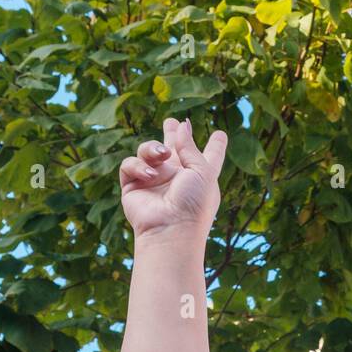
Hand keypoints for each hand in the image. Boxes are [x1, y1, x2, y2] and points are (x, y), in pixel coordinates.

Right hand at [119, 116, 227, 243]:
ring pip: (148, 150)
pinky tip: (149, 176)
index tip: (221, 135)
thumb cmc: (194, 204)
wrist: (171, 228)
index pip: (209, 156)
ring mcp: (154, 181)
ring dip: (152, 148)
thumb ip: (191, 147)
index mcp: (199, 174)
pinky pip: (130, 165)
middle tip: (172, 122)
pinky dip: (138, 166)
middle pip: (174, 150)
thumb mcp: (202, 172)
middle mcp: (177, 177)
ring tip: (163, 155)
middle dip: (172, 135)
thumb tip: (183, 126)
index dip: (215, 146)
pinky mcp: (133, 187)